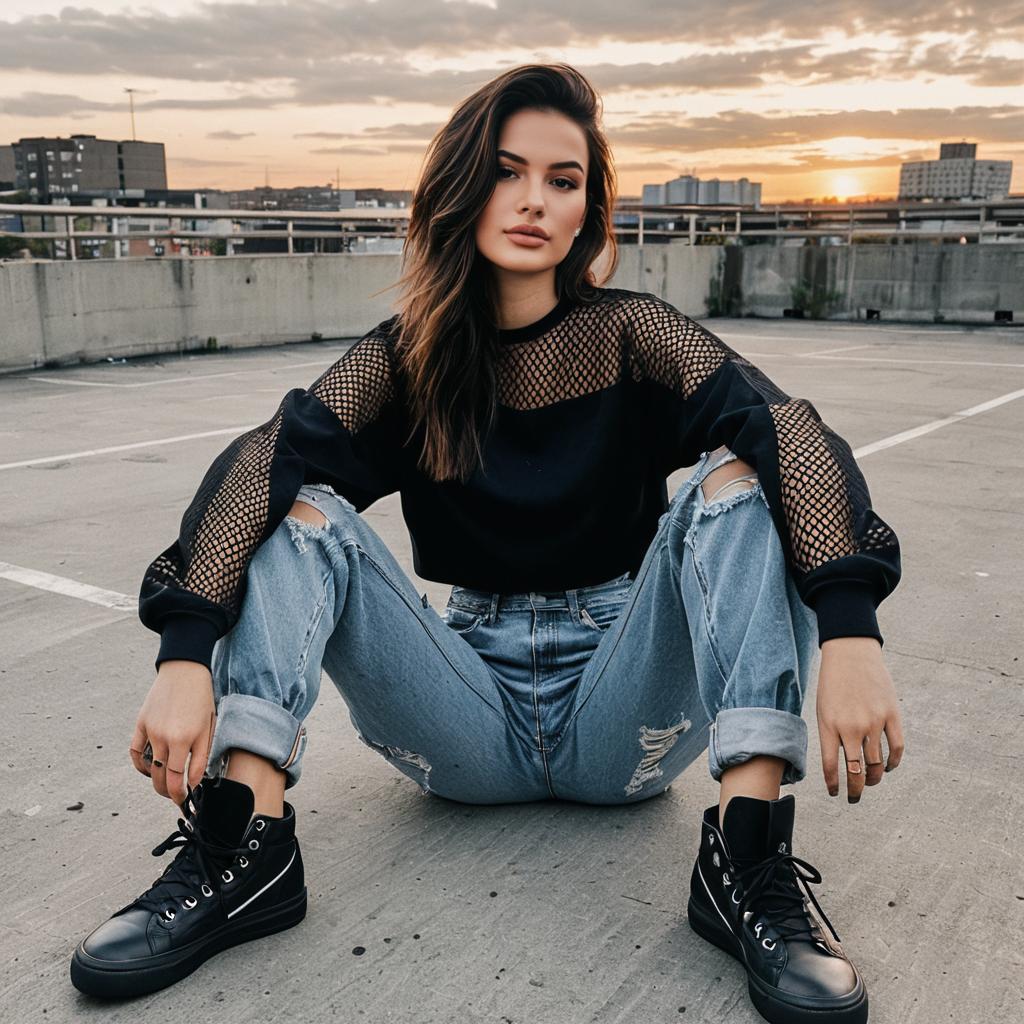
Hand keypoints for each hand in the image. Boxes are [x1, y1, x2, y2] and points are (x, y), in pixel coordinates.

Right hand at [129, 661, 215, 804]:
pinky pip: (135, 753)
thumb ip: (201, 757)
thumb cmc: (201, 698)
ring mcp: (150, 731)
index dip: (181, 797)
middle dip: (169, 793)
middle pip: (162, 778)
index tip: (186, 804)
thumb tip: (193, 782)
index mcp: (185, 739)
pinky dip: (140, 765)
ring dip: (157, 781)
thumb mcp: (209, 727)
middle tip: (177, 797)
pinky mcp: (140, 724)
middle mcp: (165, 738)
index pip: (179, 780)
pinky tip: (150, 769)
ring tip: (167, 785)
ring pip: (149, 769)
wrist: (184, 670)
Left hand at [816, 636, 904, 802]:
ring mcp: (873, 722)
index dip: (834, 785)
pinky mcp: (892, 716)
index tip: (835, 794)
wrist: (851, 654)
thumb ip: (832, 735)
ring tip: (869, 782)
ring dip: (873, 778)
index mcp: (829, 725)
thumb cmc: (834, 684)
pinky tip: (887, 767)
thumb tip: (842, 764)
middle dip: (854, 790)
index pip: (830, 766)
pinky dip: (892, 763)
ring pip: (876, 764)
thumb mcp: (823, 709)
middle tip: (854, 798)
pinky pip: (896, 749)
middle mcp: (851, 727)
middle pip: (855, 772)